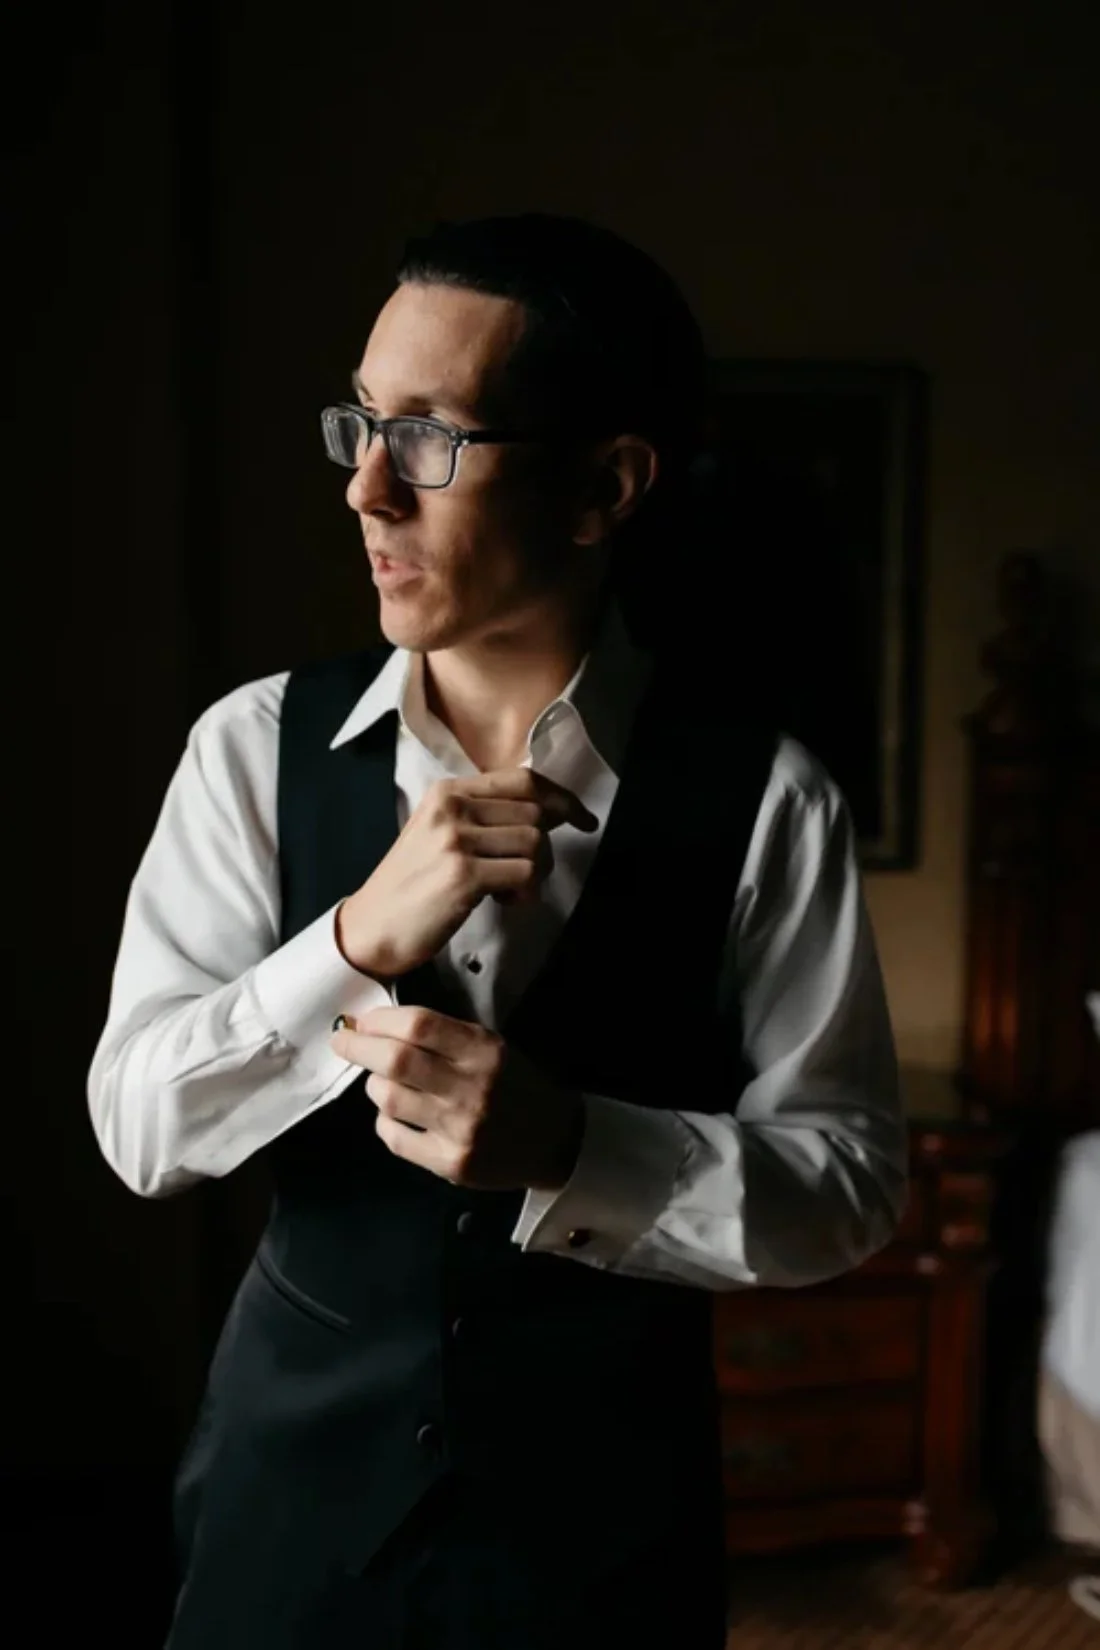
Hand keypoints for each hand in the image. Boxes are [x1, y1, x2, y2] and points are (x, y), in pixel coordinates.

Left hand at [330, 1005, 585, 1191]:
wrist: (554, 1141)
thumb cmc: (514, 1085)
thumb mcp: (492, 1047)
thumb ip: (443, 1036)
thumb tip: (378, 1024)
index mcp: (484, 1051)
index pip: (420, 1025)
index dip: (382, 1019)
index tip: (364, 1019)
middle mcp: (472, 1088)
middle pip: (396, 1060)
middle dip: (358, 1046)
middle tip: (342, 1040)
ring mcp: (460, 1129)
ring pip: (389, 1099)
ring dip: (375, 1085)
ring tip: (382, 1081)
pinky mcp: (450, 1163)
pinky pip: (395, 1137)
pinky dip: (385, 1121)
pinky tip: (396, 1114)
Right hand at [336, 768, 597, 979]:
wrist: (370, 928)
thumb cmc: (411, 888)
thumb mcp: (440, 835)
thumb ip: (483, 817)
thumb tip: (548, 812)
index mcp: (447, 791)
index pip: (522, 779)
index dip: (561, 797)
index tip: (582, 818)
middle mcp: (452, 807)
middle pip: (535, 811)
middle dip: (545, 848)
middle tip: (524, 878)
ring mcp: (455, 839)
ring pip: (536, 841)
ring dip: (536, 873)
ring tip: (509, 892)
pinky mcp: (462, 874)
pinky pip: (525, 872)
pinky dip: (526, 893)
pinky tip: (503, 903)